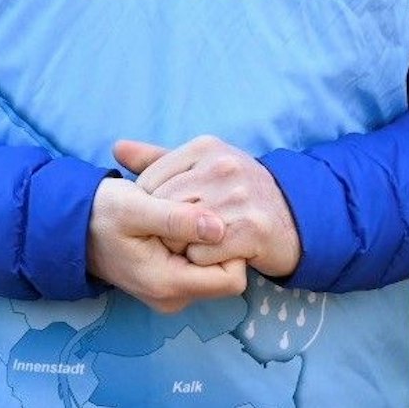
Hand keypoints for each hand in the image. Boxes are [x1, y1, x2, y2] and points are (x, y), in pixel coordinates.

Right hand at [85, 176, 248, 313]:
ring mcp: (173, 291)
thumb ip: (176, 218)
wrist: (73, 227)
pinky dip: (200, 242)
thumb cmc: (101, 213)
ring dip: (211, 239)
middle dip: (224, 241)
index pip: (232, 278)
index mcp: (167, 283)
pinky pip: (203, 264)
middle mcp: (174, 296)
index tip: (218, 216)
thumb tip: (219, 228)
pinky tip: (185, 219)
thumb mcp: (135, 207)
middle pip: (228, 272)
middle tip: (204, 210)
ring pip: (217, 266)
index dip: (234, 247)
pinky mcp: (172, 279)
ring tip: (190, 212)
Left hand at [114, 136, 303, 280]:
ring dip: (182, 246)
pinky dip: (201, 260)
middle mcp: (223, 166)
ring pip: (179, 232)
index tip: (165, 218)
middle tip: (178, 236)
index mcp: (207, 147)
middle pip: (163, 206)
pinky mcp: (251, 228)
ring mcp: (239, 197)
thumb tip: (117, 147)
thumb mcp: (202, 166)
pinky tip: (214, 254)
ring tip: (197, 243)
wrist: (291, 219)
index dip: (150, 207)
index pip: (150, 181)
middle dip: (163, 229)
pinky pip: (201, 253)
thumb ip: (158, 159)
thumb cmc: (238, 193)